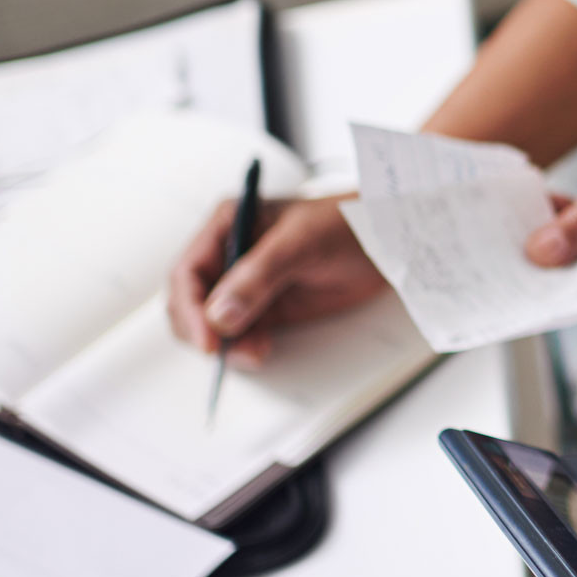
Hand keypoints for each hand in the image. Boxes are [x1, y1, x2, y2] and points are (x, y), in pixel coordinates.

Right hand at [164, 195, 390, 363]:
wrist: (388, 240)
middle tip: (229, 352)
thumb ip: (258, 276)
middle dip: (205, 330)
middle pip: (193, 302)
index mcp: (227, 224)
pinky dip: (244, 347)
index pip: (188, 272)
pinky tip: (261, 351)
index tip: (207, 339)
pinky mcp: (267, 306)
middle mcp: (230, 253)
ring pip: (214, 323)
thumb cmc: (348, 224)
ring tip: (255, 352)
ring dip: (227, 343)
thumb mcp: (300, 243)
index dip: (190, 309)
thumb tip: (219, 315)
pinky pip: (241, 333)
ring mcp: (247, 283)